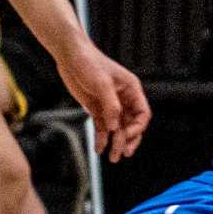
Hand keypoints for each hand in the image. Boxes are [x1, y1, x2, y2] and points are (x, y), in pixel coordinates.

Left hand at [55, 39, 151, 160]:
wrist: (70, 55)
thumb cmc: (89, 63)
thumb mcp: (101, 83)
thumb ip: (110, 105)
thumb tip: (115, 128)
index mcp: (132, 90)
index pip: (142, 114)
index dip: (137, 128)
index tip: (125, 136)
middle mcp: (124, 99)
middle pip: (132, 124)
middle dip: (128, 140)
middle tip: (122, 154)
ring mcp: (110, 104)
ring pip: (117, 128)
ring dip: (115, 142)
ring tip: (111, 157)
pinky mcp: (96, 107)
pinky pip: (102, 126)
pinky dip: (101, 138)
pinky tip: (98, 149)